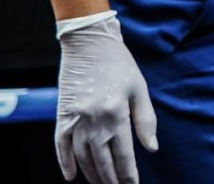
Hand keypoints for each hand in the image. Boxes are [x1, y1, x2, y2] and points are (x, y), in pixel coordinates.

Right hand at [55, 14, 156, 183]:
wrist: (89, 43)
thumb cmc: (120, 65)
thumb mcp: (139, 89)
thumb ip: (146, 120)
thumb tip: (152, 149)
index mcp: (117, 113)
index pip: (124, 154)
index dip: (128, 174)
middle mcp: (95, 120)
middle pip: (102, 161)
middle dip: (111, 180)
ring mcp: (75, 120)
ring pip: (83, 158)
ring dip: (92, 175)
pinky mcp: (61, 116)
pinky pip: (61, 147)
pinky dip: (65, 163)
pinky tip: (72, 177)